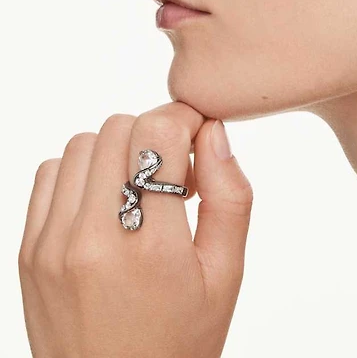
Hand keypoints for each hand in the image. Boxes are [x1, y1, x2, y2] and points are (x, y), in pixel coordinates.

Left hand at [18, 101, 252, 357]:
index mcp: (151, 245)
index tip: (198, 138)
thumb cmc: (179, 340)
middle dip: (155, 136)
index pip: (157, 133)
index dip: (185, 119)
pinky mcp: (28, 250)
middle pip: (120, 128)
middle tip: (174, 173)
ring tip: (140, 189)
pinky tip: (106, 202)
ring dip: (118, 151)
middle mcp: (92, 238)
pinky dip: (82, 172)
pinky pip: (51, 173)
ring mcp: (50, 244)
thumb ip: (230, 195)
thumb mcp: (227, 273)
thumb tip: (213, 133)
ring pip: (83, 143)